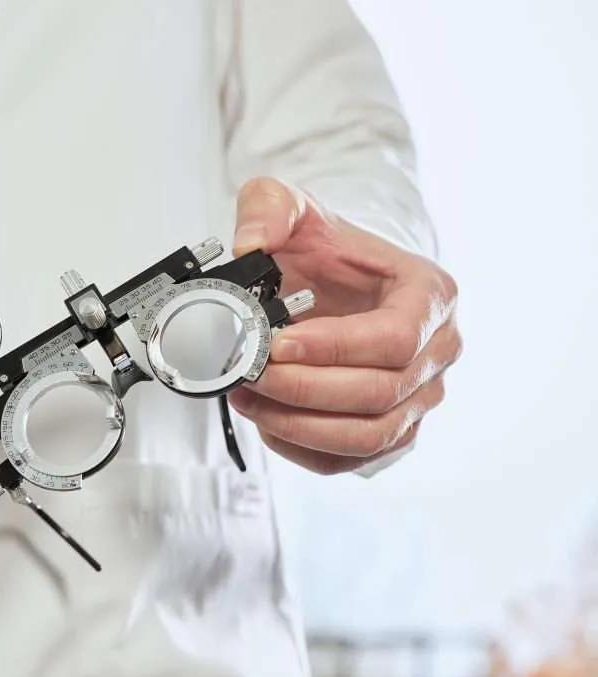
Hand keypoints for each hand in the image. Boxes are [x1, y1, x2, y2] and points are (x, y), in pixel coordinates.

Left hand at [228, 178, 461, 474]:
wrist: (330, 283)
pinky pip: (351, 460)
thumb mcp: (294, 208)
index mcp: (430, 295)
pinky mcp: (390, 432)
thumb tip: (248, 245)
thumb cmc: (325, 251)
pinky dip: (303, 449)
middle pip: (381, 394)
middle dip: (304, 390)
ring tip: (248, 396)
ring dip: (300, 424)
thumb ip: (269, 208)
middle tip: (249, 373)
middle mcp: (437, 351)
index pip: (396, 337)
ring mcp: (418, 398)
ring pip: (369, 436)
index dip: (335, 349)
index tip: (278, 345)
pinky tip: (266, 420)